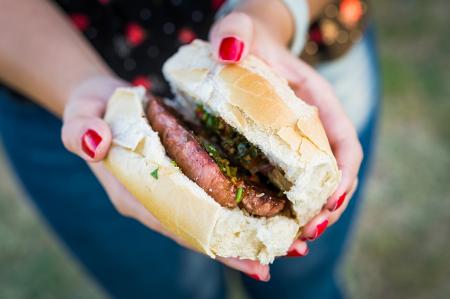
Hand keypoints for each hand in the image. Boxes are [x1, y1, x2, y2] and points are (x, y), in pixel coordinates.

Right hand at [61, 75, 269, 280]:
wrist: (104, 100)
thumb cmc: (92, 109)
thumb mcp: (80, 112)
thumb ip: (80, 130)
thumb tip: (94, 143)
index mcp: (133, 193)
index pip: (174, 224)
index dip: (210, 242)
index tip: (247, 260)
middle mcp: (156, 199)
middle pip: (199, 229)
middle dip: (235, 246)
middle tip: (276, 260)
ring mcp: (172, 188)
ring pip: (210, 216)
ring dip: (243, 229)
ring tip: (283, 241)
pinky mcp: (185, 173)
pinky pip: (212, 193)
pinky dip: (238, 202)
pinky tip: (267, 205)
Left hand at [209, 10, 362, 254]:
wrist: (239, 45)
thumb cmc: (243, 38)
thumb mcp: (239, 30)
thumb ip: (235, 33)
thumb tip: (229, 50)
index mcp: (315, 99)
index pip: (342, 140)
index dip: (342, 174)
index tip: (329, 201)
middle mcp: (311, 126)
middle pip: (333, 173)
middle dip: (326, 207)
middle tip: (306, 234)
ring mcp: (295, 142)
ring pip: (313, 186)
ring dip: (308, 216)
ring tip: (291, 243)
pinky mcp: (275, 153)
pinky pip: (288, 186)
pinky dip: (286, 209)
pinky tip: (271, 228)